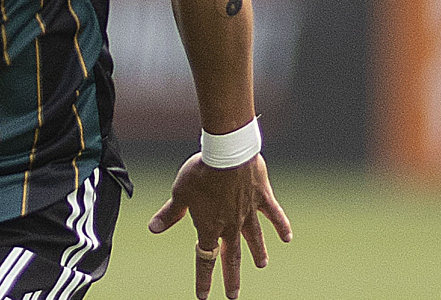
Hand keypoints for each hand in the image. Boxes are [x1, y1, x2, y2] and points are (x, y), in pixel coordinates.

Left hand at [148, 152, 292, 298]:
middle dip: (232, 277)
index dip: (203, 279)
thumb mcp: (180, 193)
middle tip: (233, 295)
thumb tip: (153, 228)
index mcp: (209, 227)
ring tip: (261, 265)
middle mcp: (231, 225)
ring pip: (254, 239)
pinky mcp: (262, 198)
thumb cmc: (200, 172)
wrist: (227, 154)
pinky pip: (274, 216)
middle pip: (231, 257)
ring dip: (257, 253)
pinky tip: (287, 238)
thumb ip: (170, 214)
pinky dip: (281, 227)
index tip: (203, 296)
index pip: (205, 259)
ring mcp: (249, 213)